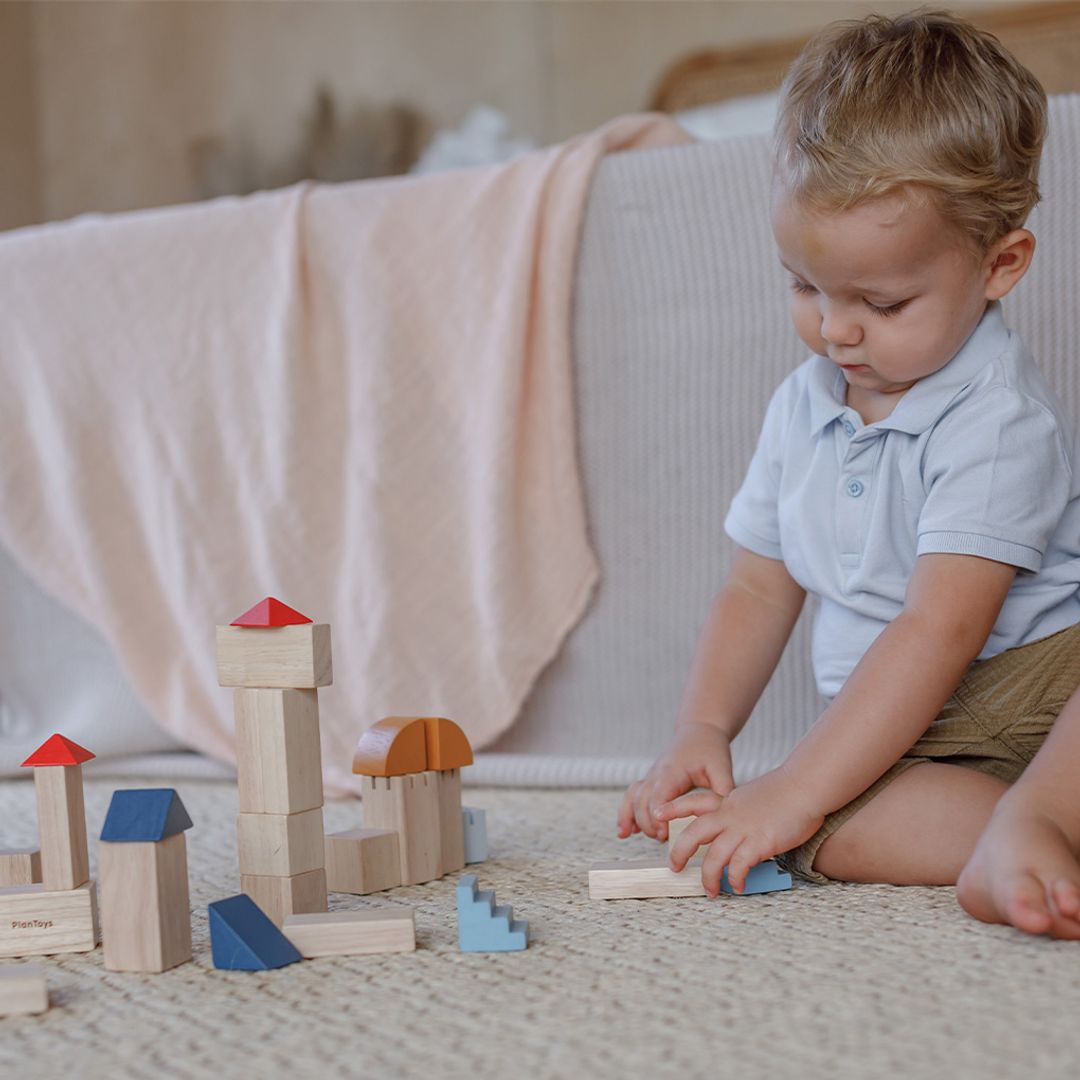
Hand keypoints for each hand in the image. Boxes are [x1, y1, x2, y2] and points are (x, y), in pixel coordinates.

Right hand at [617, 722, 734, 841]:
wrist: (700, 730)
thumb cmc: (710, 748)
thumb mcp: (721, 767)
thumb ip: (724, 791)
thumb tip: (726, 814)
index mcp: (672, 771)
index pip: (657, 796)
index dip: (657, 817)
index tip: (665, 835)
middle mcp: (657, 774)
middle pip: (641, 801)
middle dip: (647, 823)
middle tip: (663, 839)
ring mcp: (651, 776)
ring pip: (633, 798)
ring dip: (633, 818)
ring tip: (634, 835)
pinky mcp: (650, 780)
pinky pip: (632, 796)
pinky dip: (626, 813)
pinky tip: (625, 831)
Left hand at [658, 764, 823, 895]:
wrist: (805, 786)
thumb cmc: (786, 792)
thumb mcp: (754, 797)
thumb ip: (741, 810)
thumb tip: (739, 827)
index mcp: (728, 802)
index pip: (694, 802)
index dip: (673, 808)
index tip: (657, 814)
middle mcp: (730, 815)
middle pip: (694, 833)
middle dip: (680, 852)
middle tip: (674, 867)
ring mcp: (743, 829)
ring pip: (714, 856)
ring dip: (709, 877)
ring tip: (710, 892)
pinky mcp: (759, 842)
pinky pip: (739, 866)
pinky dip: (735, 879)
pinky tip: (737, 887)